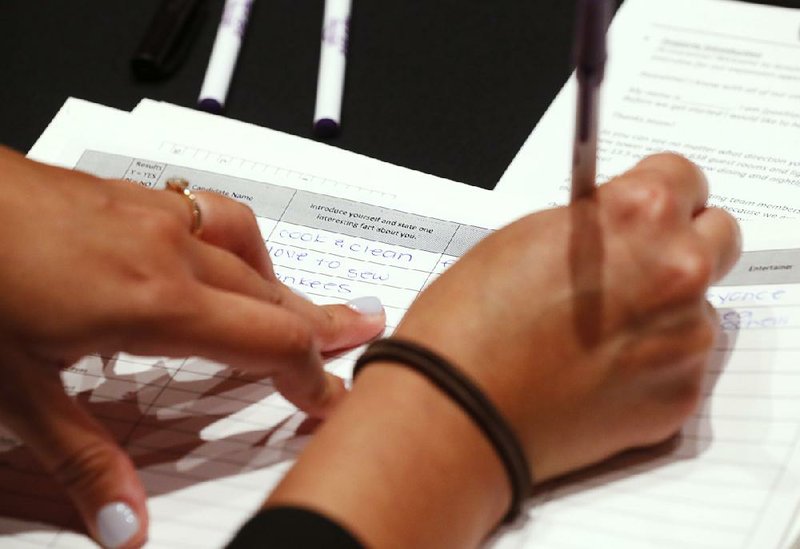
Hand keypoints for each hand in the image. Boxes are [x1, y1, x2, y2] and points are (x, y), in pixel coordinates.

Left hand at [0, 147, 384, 546]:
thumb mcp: (18, 386)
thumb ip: (84, 459)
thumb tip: (124, 523)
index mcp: (157, 301)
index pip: (271, 342)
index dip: (313, 376)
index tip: (335, 397)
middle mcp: (170, 251)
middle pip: (275, 293)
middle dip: (322, 323)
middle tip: (358, 332)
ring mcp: (152, 216)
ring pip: (249, 247)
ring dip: (284, 279)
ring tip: (299, 299)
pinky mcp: (129, 197)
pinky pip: (213, 216)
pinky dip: (240, 245)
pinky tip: (221, 252)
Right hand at [394, 153, 739, 480]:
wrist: (457, 411)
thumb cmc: (470, 323)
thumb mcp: (526, 238)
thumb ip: (593, 225)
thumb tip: (618, 228)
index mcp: (640, 215)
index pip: (686, 178)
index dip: (658, 195)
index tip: (644, 215)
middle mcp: (678, 271)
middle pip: (718, 236)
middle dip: (680, 246)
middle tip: (632, 269)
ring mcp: (686, 339)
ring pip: (699, 307)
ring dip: (664, 312)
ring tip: (596, 335)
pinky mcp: (680, 396)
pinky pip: (682, 364)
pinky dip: (650, 365)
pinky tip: (596, 373)